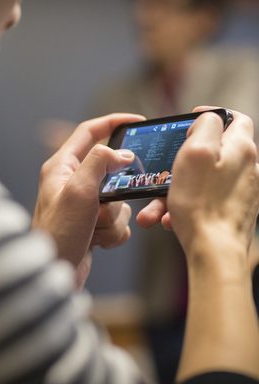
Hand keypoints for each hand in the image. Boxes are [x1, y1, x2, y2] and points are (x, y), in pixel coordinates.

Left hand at [32, 113, 144, 288]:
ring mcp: (82, 204)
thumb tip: (122, 153)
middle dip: (117, 192)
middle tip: (109, 203)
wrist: (54, 273)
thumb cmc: (58, 232)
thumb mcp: (79, 190)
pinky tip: (96, 242)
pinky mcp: (91, 224)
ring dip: (112, 218)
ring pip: (118, 199)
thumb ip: (100, 162)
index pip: (89, 131)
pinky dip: (112, 233)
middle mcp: (71, 182)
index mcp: (61, 166)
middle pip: (111, 172)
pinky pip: (118, 221)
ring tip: (92, 229)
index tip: (138, 121)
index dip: (113, 122)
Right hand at [138, 107, 258, 266]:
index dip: (210, 115)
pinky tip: (169, 218)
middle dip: (180, 164)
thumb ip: (205, 126)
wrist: (214, 250)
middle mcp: (248, 167)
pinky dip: (185, 206)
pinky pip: (204, 200)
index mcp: (241, 148)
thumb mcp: (196, 152)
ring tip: (155, 208)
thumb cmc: (202, 203)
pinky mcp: (235, 210)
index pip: (234, 118)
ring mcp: (243, 191)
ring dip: (175, 191)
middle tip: (162, 172)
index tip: (188, 122)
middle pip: (211, 153)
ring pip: (202, 181)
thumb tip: (208, 119)